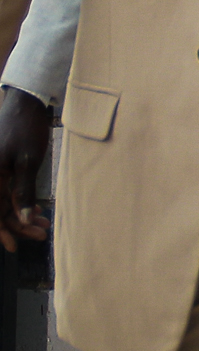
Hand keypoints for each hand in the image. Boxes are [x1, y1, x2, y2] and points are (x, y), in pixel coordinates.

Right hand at [0, 85, 52, 252]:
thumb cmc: (25, 129)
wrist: (26, 103)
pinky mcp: (0, 169)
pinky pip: (6, 191)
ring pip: (3, 201)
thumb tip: (22, 220)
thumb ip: (22, 192)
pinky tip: (36, 208)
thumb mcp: (27, 162)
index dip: (2, 231)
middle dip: (18, 224)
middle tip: (41, 233)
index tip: (14, 247)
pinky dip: (20, 201)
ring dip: (21, 214)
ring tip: (43, 222)